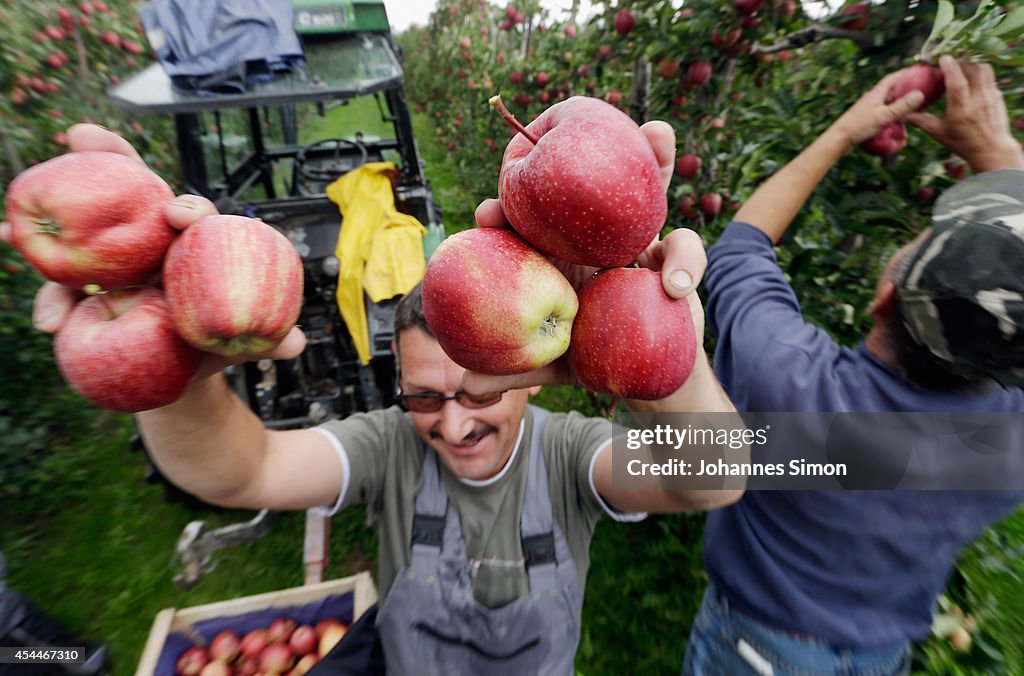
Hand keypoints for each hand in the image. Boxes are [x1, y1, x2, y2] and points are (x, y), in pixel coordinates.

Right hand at [0, 124, 306, 382]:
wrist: (187, 372)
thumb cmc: (221, 343)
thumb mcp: (246, 343)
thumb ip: (268, 340)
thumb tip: (295, 345)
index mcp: (193, 246)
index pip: (194, 215)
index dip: (188, 208)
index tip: (179, 215)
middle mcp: (151, 243)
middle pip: (129, 192)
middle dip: (106, 156)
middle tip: (82, 133)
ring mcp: (116, 264)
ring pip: (82, 233)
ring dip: (46, 218)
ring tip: (12, 227)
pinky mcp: (91, 297)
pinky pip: (64, 293)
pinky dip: (47, 300)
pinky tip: (42, 317)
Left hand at [463, 120, 708, 394]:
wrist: (645, 379)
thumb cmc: (590, 361)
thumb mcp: (551, 367)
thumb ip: (513, 372)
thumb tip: (463, 386)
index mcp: (559, 254)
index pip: (531, 223)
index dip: (509, 211)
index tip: (488, 211)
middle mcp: (596, 238)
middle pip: (588, 187)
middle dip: (580, 153)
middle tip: (565, 121)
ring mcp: (638, 243)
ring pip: (647, 193)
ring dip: (655, 158)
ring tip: (657, 132)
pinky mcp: (675, 261)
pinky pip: (685, 251)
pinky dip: (685, 264)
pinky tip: (676, 287)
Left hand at [826, 71, 924, 150]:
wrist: (838, 139)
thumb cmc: (858, 126)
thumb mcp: (883, 116)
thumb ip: (901, 106)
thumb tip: (919, 94)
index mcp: (876, 93)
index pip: (892, 78)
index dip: (905, 73)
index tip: (918, 71)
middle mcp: (872, 98)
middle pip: (892, 90)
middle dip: (905, 90)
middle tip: (920, 91)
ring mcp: (869, 108)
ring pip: (888, 103)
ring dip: (899, 104)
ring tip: (912, 108)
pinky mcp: (867, 118)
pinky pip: (883, 113)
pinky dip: (892, 115)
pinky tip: (897, 122)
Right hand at [905, 56, 1023, 171]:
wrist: (991, 149)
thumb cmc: (961, 142)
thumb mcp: (938, 133)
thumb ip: (920, 120)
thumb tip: (901, 114)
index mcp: (961, 110)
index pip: (957, 82)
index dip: (950, 67)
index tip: (943, 58)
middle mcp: (978, 100)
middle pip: (973, 70)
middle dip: (960, 63)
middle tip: (949, 63)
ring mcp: (991, 97)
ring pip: (984, 69)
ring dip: (971, 65)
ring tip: (960, 67)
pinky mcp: (998, 95)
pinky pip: (989, 77)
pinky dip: (979, 73)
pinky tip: (970, 78)